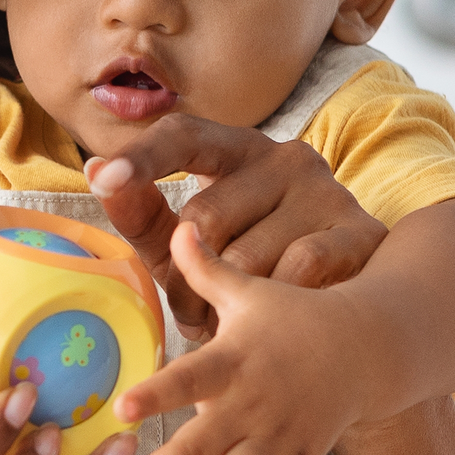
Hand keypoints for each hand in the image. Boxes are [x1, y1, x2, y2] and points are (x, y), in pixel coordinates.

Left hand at [86, 115, 385, 335]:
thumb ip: (143, 215)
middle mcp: (284, 158)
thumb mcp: (185, 246)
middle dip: (185, 281)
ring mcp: (326, 191)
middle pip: (203, 218)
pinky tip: (280, 315)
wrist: (342, 311)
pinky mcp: (359, 230)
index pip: (183, 135)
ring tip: (234, 318)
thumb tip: (95, 170)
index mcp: (235, 150)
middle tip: (195, 311)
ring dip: (226, 305)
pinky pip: (297, 271)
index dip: (142, 158)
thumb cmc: (247, 270)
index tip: (104, 178)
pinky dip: (276, 304)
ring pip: (246, 257)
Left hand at [108, 222, 374, 454]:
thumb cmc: (295, 315)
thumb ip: (205, 268)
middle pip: (203, 445)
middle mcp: (254, 403)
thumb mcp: (251, 289)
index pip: (191, 378)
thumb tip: (175, 227)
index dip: (158, 393)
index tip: (123, 409)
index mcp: (235, 360)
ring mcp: (279, 436)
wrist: (368, 344)